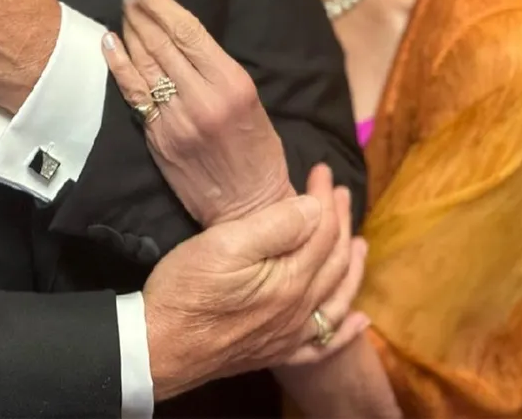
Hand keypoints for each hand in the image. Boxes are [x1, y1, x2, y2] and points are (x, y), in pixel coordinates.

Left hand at [103, 0, 291, 224]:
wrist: (249, 209)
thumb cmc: (258, 153)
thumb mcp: (252, 103)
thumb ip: (218, 72)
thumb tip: (184, 40)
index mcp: (232, 84)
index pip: (189, 33)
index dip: (162, 6)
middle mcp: (202, 98)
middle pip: (162, 44)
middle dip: (142, 14)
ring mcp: (176, 119)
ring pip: (145, 64)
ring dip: (130, 33)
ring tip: (122, 12)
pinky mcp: (158, 138)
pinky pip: (133, 93)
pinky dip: (118, 65)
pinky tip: (109, 43)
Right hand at [144, 171, 353, 399]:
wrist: (160, 346)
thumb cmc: (188, 289)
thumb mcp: (224, 244)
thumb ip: (275, 226)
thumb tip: (314, 207)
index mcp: (290, 280)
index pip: (322, 230)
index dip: (325, 198)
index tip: (321, 170)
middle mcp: (300, 310)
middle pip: (335, 261)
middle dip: (341, 222)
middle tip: (341, 192)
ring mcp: (291, 335)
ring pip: (338, 299)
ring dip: (353, 268)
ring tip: (361, 244)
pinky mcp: (276, 352)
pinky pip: (324, 344)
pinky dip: (346, 331)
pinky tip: (358, 321)